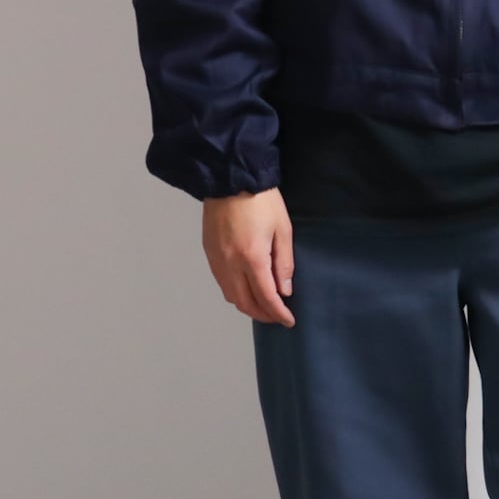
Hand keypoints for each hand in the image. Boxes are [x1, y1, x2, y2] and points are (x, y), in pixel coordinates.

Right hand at [202, 187, 295, 325]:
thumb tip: (284, 290)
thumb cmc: (261, 200)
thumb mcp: (282, 228)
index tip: (289, 320)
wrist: (231, 178)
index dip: (278, 313)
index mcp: (252, 257)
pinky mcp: (209, 252)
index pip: (266, 297)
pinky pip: (221, 282)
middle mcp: (231, 263)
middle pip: (245, 303)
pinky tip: (246, 289)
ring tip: (264, 306)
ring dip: (247, 306)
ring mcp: (217, 259)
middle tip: (278, 316)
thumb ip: (284, 262)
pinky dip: (234, 292)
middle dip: (263, 315)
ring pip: (231, 296)